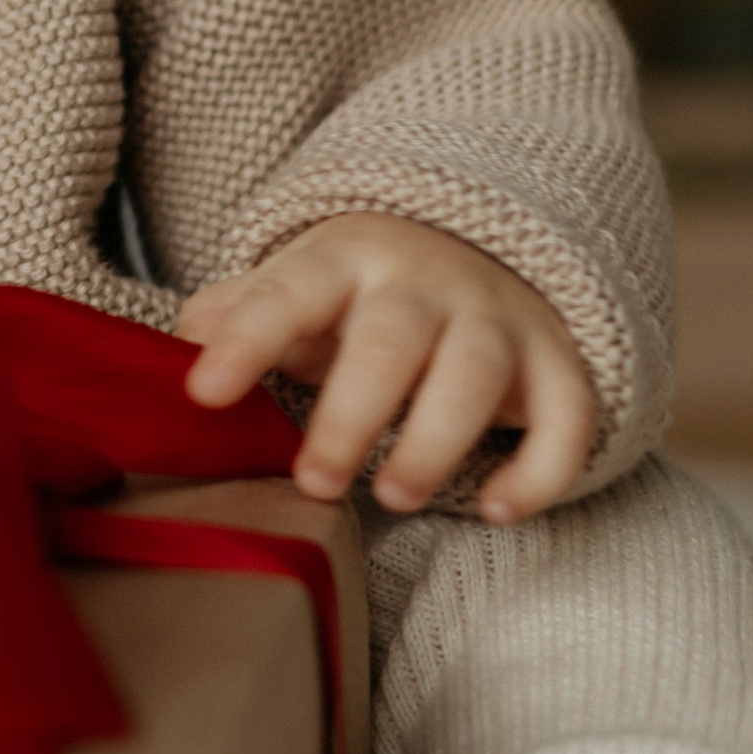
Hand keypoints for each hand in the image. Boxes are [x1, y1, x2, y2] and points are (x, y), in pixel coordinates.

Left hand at [176, 213, 596, 523]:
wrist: (482, 244)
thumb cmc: (363, 291)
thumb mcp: (299, 285)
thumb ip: (242, 311)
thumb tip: (186, 337)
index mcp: (346, 258)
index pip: (289, 292)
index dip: (248, 340)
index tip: (203, 392)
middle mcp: (427, 282)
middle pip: (391, 342)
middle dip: (352, 415)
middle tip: (314, 482)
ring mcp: (498, 319)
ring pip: (476, 376)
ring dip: (436, 442)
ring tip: (394, 496)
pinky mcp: (557, 362)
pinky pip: (567, 416)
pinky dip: (542, 468)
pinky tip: (496, 509)